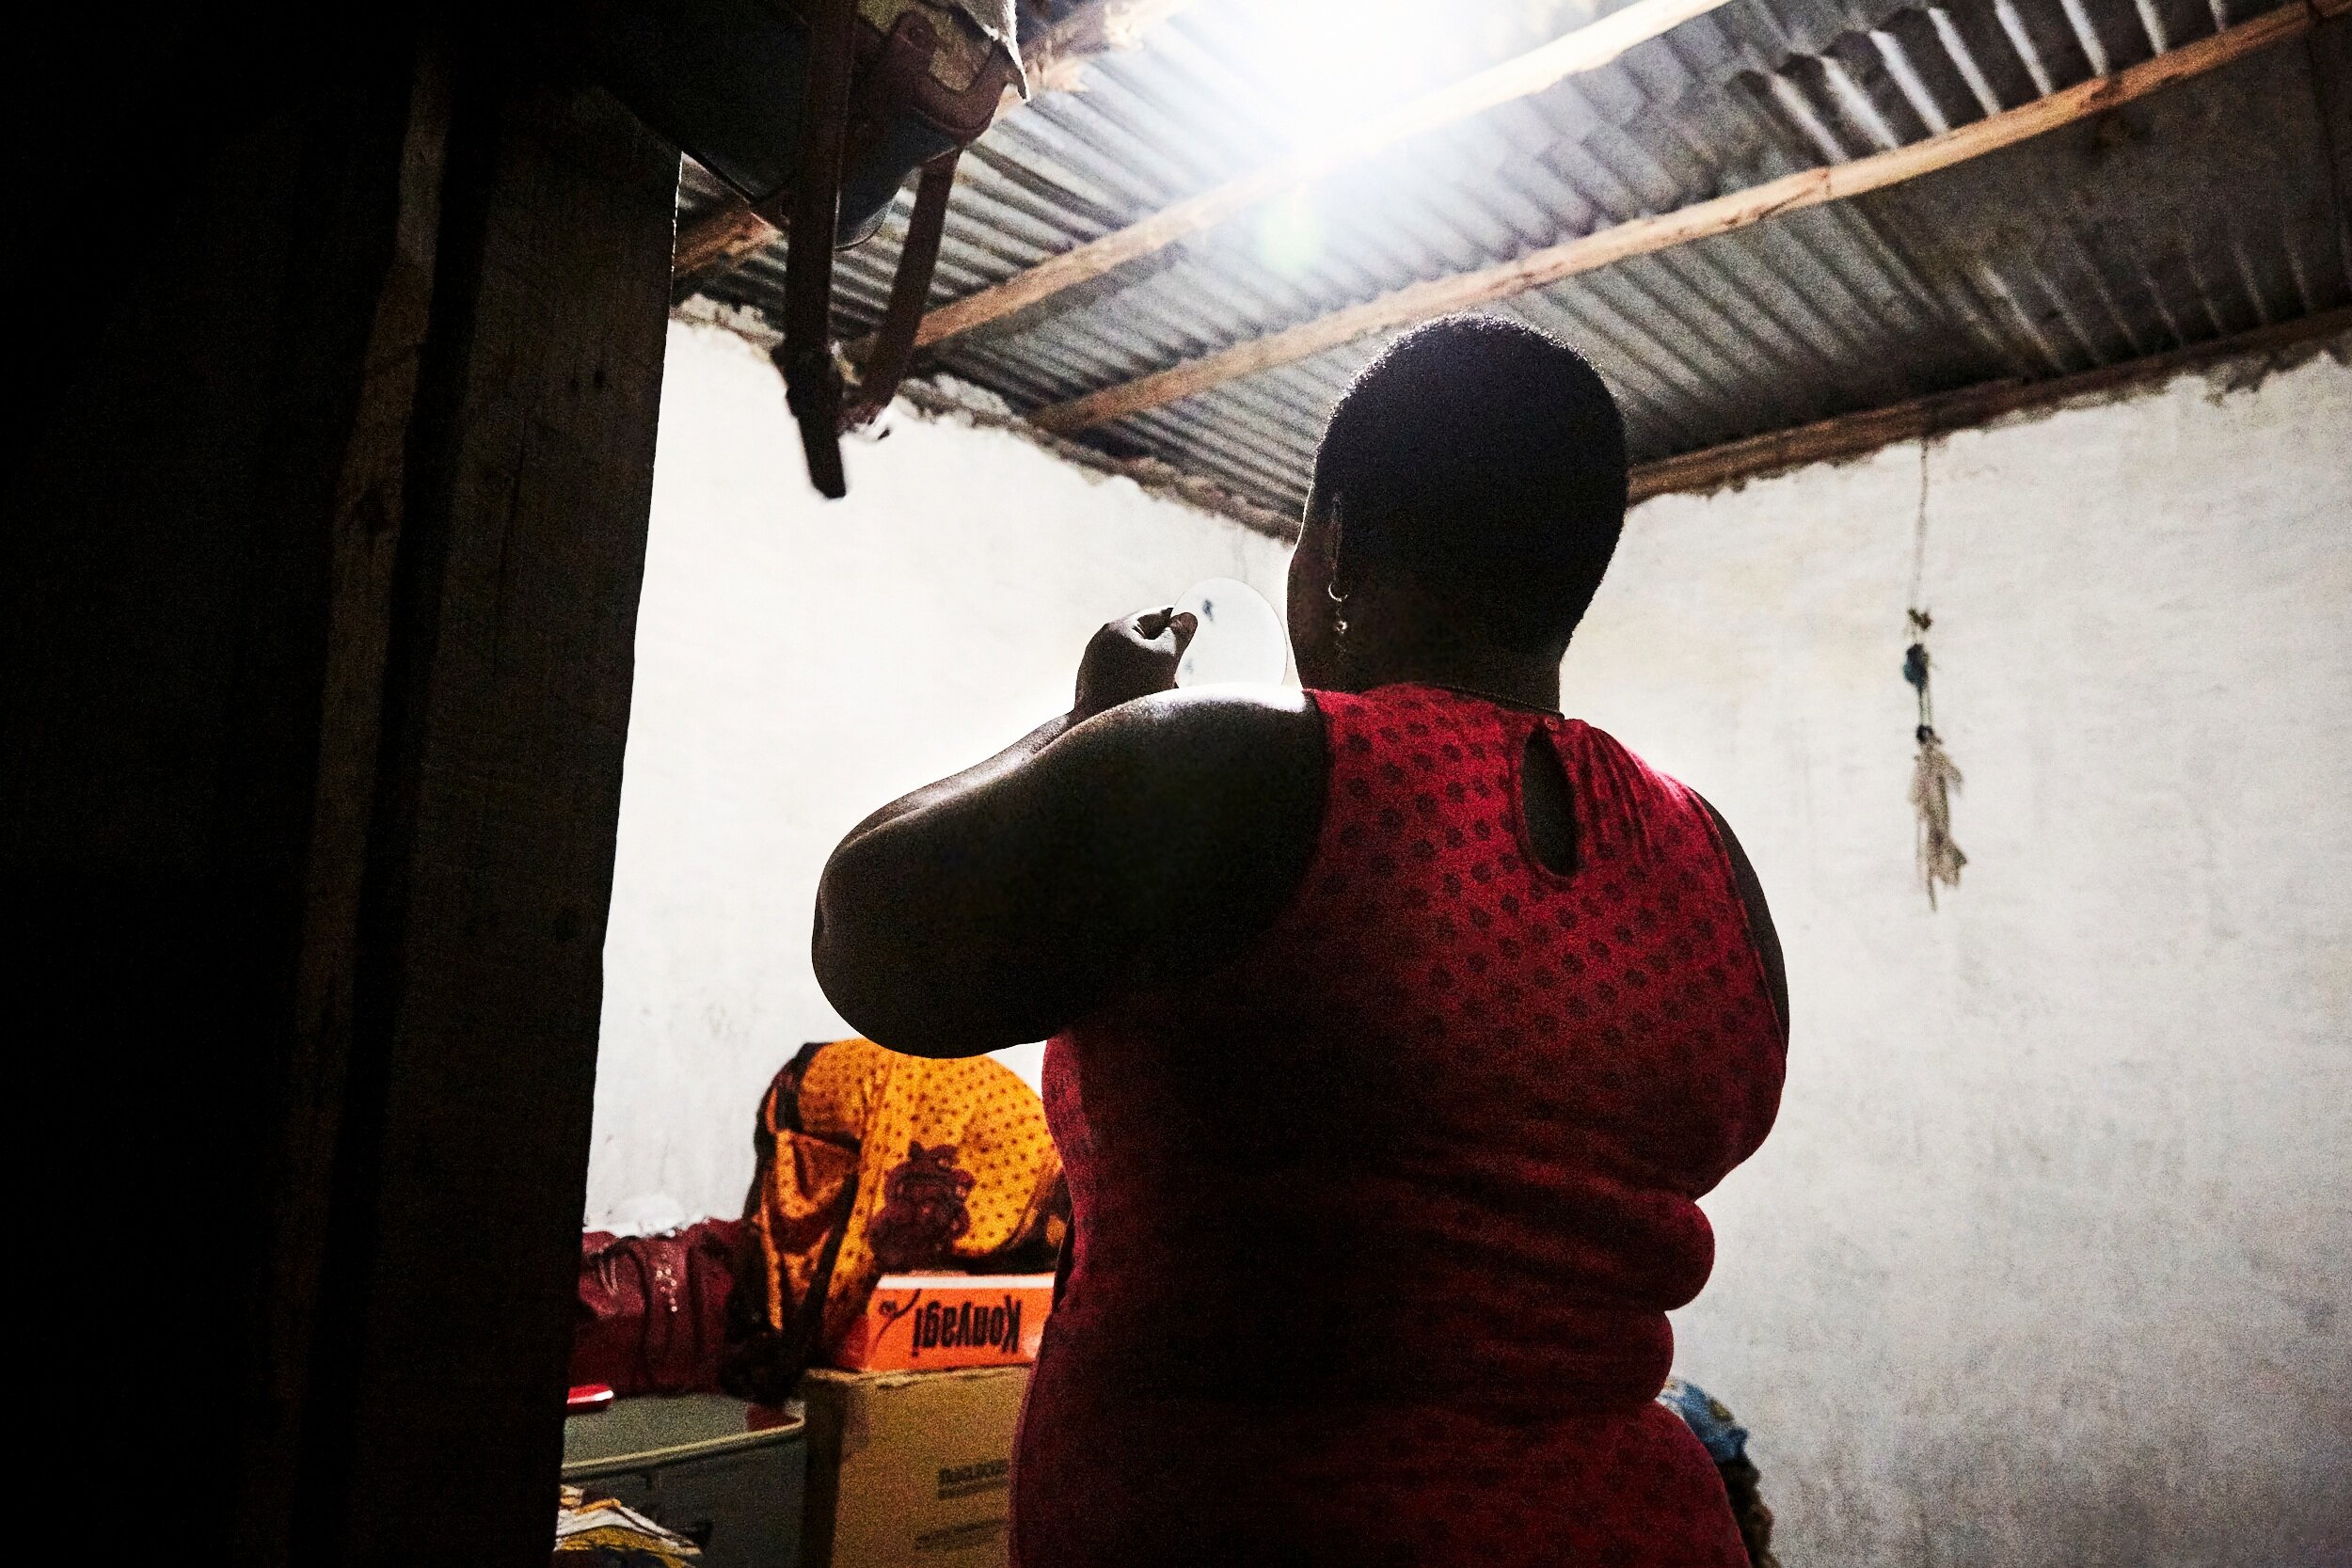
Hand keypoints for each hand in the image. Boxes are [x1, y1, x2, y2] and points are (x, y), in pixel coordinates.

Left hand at [1072, 607, 1197, 721]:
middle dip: (1166, 651)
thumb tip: (1186, 618)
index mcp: (1118, 628)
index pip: (1156, 615)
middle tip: (1184, 665)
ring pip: (1133, 659)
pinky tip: (1148, 699)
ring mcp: (1093, 664)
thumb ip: (1177, 634)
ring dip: (1153, 670)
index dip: (1178, 621)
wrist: (1102, 734)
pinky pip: (1121, 677)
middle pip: (1144, 638)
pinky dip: (1138, 683)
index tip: (1195, 631)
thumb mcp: (1165, 659)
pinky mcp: (1091, 686)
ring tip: (1168, 688)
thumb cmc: (1134, 691)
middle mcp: (1101, 642)